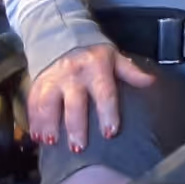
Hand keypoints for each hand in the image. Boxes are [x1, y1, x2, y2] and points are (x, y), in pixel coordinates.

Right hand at [27, 43, 155, 152]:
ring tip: (52, 142)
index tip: (110, 133)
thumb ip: (131, 72)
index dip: (108, 114)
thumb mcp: (115, 58)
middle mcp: (73, 74)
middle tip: (78, 147)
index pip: (104, 93)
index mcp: (96, 68)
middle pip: (74, 104)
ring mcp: (53, 79)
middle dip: (76, 126)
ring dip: (49, 124)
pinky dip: (33, 121)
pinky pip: (33, 103)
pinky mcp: (37, 84)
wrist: (63, 36)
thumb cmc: (94, 54)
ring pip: (48, 104)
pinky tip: (36, 136)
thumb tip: (151, 82)